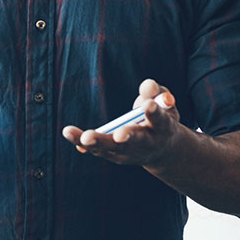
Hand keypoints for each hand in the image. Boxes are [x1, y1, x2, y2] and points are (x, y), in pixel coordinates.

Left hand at [62, 80, 178, 165]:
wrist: (162, 150)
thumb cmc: (160, 118)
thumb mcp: (163, 104)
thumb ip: (155, 92)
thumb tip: (149, 84)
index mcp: (163, 128)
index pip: (160, 120)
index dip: (154, 113)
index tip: (148, 105)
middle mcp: (147, 142)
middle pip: (137, 140)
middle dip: (128, 136)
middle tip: (119, 136)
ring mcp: (130, 152)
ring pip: (113, 148)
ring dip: (99, 143)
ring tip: (86, 138)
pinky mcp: (115, 155)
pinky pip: (99, 150)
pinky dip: (87, 146)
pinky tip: (76, 142)